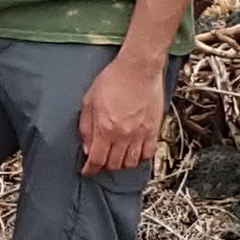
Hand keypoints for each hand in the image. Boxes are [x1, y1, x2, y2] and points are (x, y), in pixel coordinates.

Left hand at [80, 51, 168, 173]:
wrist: (138, 69)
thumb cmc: (114, 79)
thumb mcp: (89, 101)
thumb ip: (86, 127)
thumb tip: (87, 147)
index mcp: (105, 129)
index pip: (97, 160)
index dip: (90, 170)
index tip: (88, 171)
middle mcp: (124, 135)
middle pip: (114, 164)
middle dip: (104, 166)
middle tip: (101, 162)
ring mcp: (140, 134)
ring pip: (131, 163)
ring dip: (122, 164)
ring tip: (116, 158)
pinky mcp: (153, 130)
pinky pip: (148, 153)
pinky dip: (141, 158)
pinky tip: (135, 153)